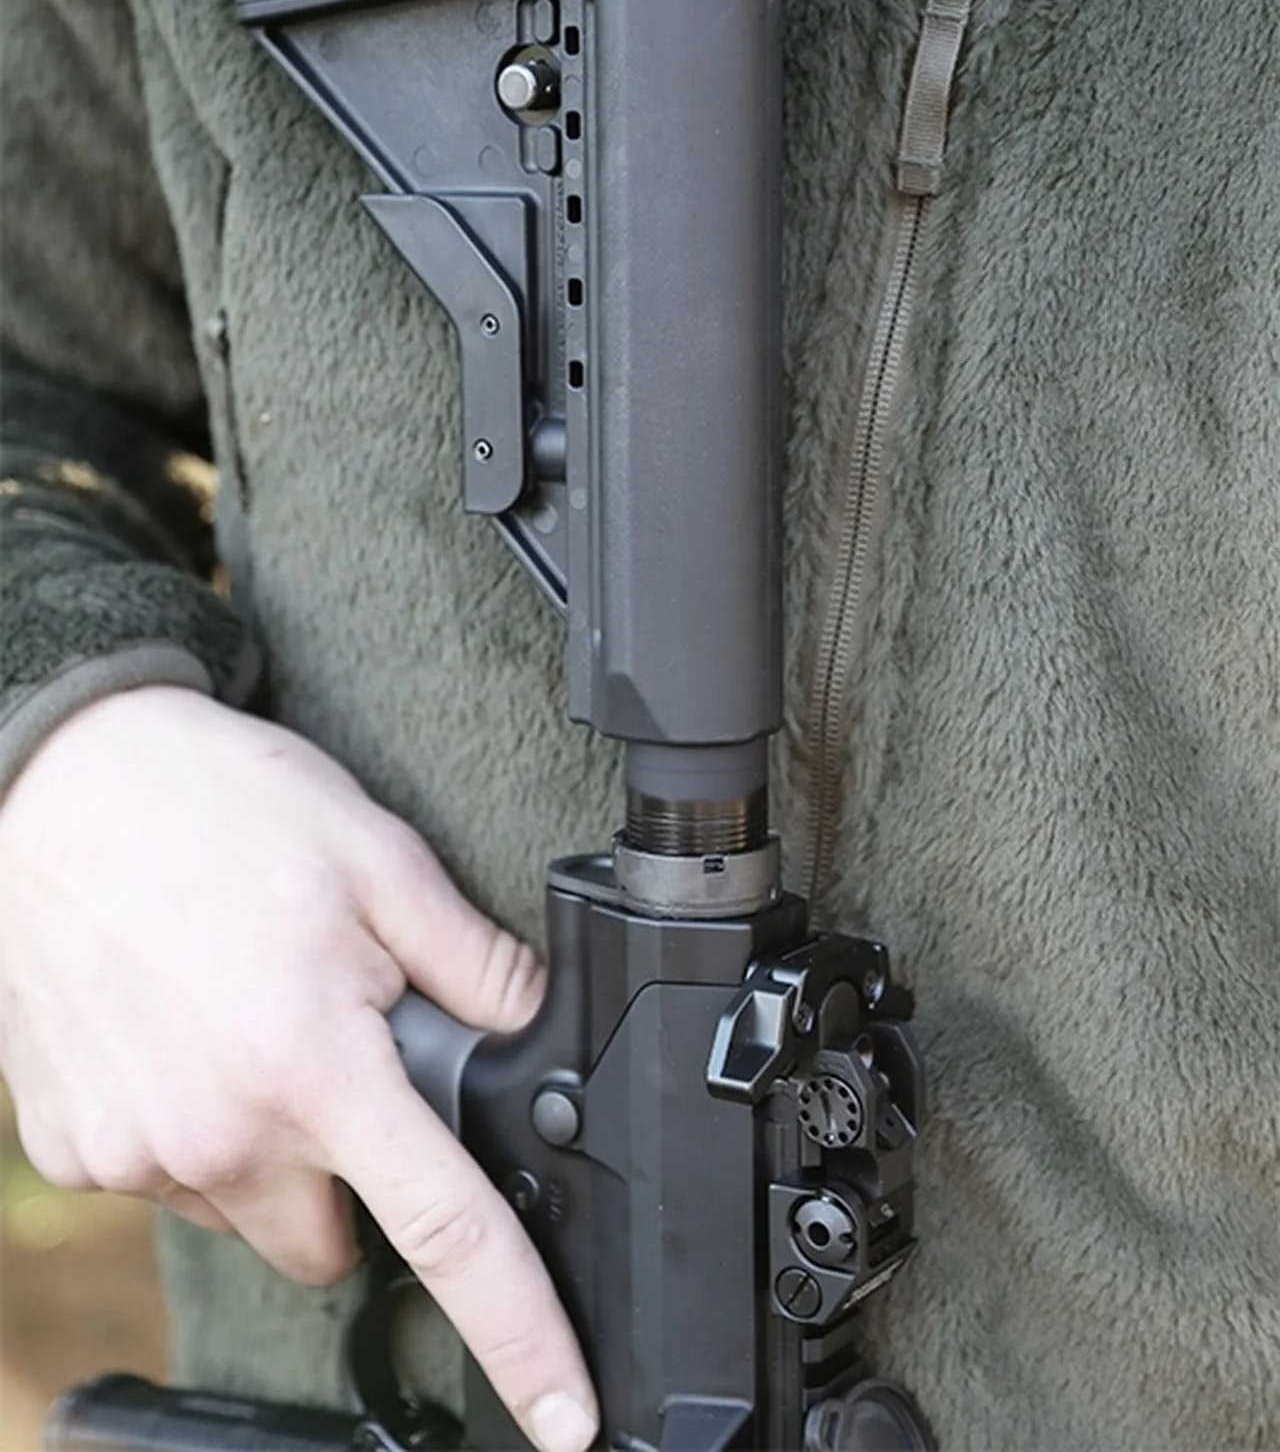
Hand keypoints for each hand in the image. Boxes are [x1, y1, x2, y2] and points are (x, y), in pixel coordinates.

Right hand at [0, 686, 597, 1451]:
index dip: (522, 1334)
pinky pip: (171, 1178)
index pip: (449, 1233)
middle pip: (335, 1240)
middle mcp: (221, 1135)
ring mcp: (137, 1153)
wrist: (62, 785)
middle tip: (337, 1057)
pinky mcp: (75, 1153)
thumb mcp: (379, 858)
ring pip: (250, 1209)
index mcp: (315, 1067)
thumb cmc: (218, 809)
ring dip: (269, 1149)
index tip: (568, 1417)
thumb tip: (544, 1034)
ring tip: (247, 1019)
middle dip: (358, 1179)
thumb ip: (474, 965)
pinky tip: (183, 1034)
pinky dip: (193, 1129)